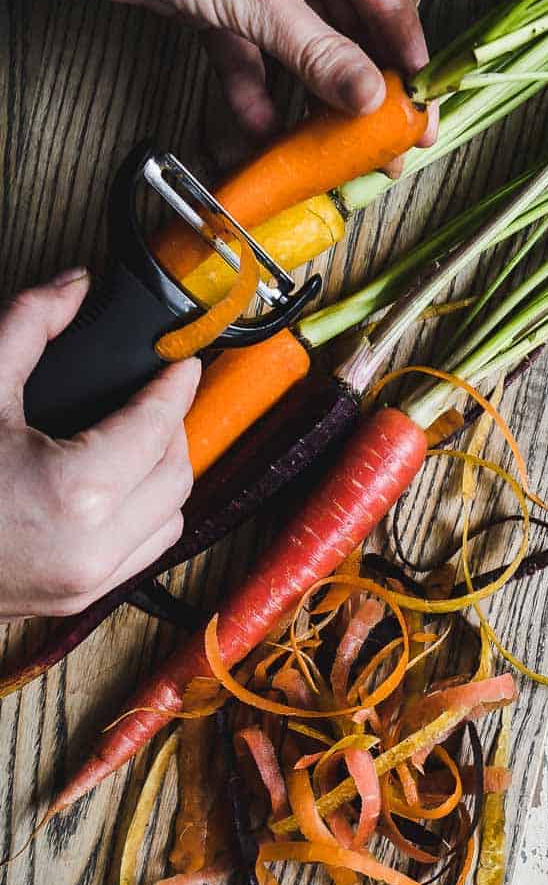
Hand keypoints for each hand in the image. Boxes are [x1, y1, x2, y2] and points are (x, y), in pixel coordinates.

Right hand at [0, 273, 198, 622]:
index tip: (181, 363)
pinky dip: (145, 513)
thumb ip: (28, 329)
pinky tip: (121, 482)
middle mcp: (94, 547)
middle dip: (173, 429)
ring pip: (170, 519)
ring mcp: (90, 580)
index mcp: (75, 494)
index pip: (156, 429)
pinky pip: (143, 551)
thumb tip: (72, 288)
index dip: (175, 387)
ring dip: (164, 475)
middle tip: (156, 395)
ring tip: (139, 437)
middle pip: (176, 476)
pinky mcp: (81, 597)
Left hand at [80, 0, 438, 143]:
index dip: (406, 59)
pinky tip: (256, 136)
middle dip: (357, 97)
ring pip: (295, 54)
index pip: (385, 2)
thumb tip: (369, 96)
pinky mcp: (213, 5)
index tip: (418, 110)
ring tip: (318, 156)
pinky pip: (245, 59)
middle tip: (378, 148)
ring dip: (302, 108)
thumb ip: (317, 49)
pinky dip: (249, 99)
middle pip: (343, 34)